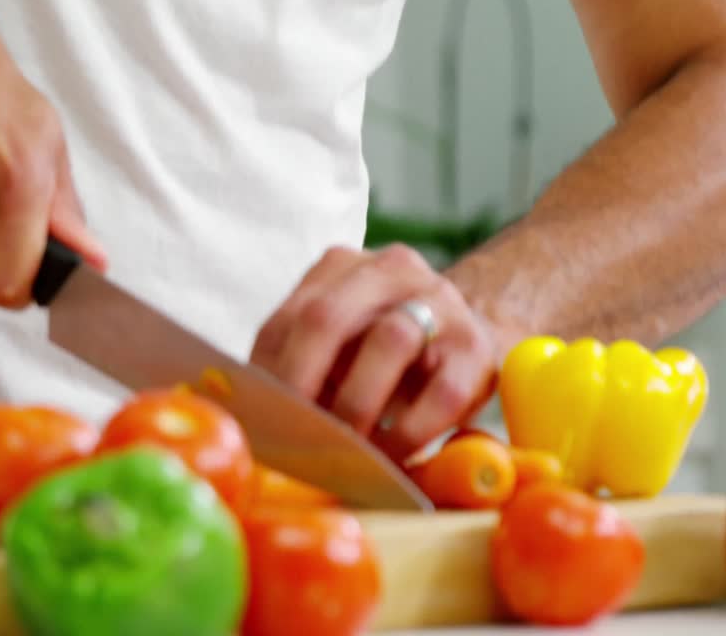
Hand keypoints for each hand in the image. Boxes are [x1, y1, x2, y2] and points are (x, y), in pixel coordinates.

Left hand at [251, 244, 503, 460]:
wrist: (468, 339)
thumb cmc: (379, 356)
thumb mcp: (335, 349)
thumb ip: (294, 366)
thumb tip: (249, 421)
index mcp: (341, 268)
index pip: (290, 317)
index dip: (271, 373)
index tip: (259, 422)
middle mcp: (390, 269)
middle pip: (328, 317)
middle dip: (303, 383)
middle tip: (293, 435)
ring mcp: (439, 300)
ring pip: (390, 340)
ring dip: (357, 405)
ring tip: (343, 449)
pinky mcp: (476, 346)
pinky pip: (442, 392)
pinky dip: (409, 432)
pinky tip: (390, 457)